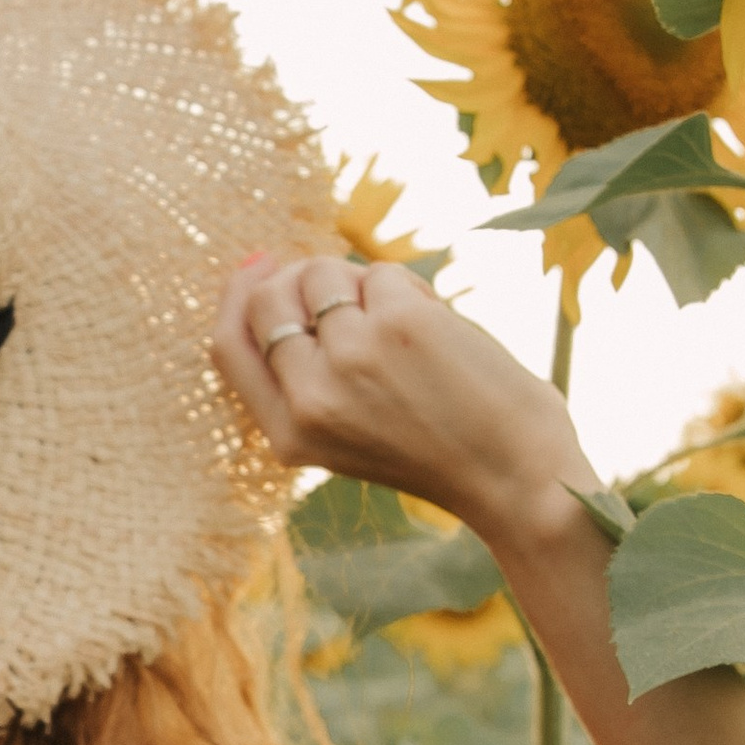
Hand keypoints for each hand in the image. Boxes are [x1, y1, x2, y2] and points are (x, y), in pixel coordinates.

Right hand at [212, 255, 594, 550]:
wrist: (516, 479)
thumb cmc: (437, 452)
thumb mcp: (343, 436)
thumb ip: (300, 378)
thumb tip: (267, 275)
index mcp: (288, 435)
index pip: (229, 347)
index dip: (237, 296)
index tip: (259, 265)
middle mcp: (310, 397)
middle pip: (269, 299)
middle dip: (301, 278)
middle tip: (348, 293)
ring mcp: (352, 356)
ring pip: (324, 273)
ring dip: (361, 282)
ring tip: (402, 325)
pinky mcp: (400, 323)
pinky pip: (382, 273)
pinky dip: (409, 289)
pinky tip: (437, 327)